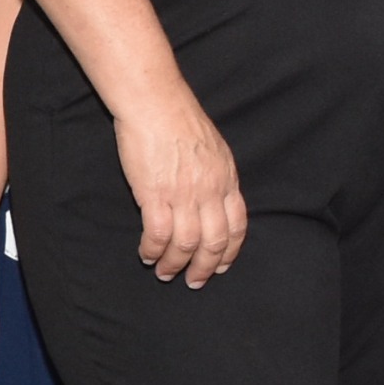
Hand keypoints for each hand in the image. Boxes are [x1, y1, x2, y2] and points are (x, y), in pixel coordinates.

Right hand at [116, 90, 245, 286]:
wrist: (155, 103)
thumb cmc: (179, 119)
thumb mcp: (213, 148)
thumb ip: (216, 175)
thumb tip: (212, 196)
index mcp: (227, 179)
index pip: (237, 226)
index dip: (229, 252)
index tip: (220, 266)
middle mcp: (210, 191)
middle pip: (214, 242)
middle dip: (204, 267)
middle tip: (194, 281)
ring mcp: (183, 194)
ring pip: (186, 244)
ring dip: (175, 264)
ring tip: (165, 273)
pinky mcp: (155, 194)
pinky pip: (158, 234)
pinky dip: (153, 250)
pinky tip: (146, 254)